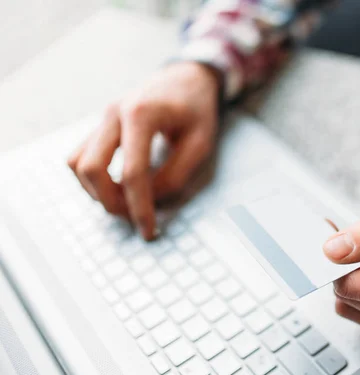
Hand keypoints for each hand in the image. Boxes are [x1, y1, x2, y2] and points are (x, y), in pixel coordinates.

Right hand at [68, 62, 220, 239]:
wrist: (186, 78)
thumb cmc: (197, 108)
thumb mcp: (200, 143)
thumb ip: (176, 174)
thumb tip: (151, 202)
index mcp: (141, 114)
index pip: (133, 172)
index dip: (139, 207)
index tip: (148, 231)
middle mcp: (114, 113)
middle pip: (91, 168)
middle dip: (109, 201)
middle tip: (134, 219)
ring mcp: (103, 118)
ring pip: (78, 163)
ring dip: (96, 191)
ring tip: (126, 204)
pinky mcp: (100, 125)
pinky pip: (81, 156)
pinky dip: (92, 179)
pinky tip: (116, 188)